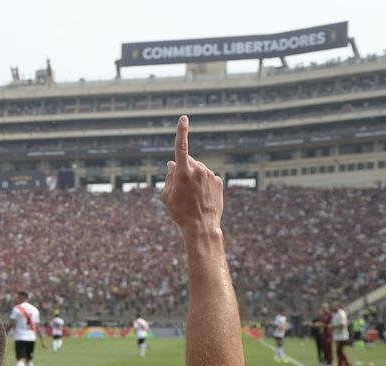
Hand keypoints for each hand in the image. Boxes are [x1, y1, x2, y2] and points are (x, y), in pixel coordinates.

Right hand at [160, 116, 222, 234]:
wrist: (202, 226)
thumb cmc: (180, 212)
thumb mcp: (167, 196)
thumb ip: (168, 176)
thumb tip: (172, 163)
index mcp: (183, 172)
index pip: (181, 147)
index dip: (181, 131)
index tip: (184, 119)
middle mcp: (198, 169)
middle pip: (187, 162)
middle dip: (183, 169)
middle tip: (181, 189)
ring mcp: (210, 174)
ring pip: (198, 170)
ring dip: (194, 178)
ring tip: (193, 197)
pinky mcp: (218, 181)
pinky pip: (208, 177)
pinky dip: (204, 184)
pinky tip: (202, 197)